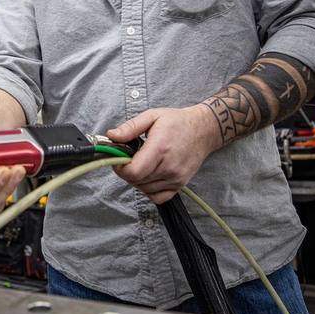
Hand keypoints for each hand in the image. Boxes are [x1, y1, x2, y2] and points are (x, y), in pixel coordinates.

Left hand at [107, 104, 221, 204]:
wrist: (203, 130)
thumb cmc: (177, 122)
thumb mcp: (152, 116)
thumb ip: (130, 127)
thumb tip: (112, 136)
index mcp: (160, 148)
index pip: (133, 171)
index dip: (119, 168)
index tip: (117, 159)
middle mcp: (169, 166)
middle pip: (136, 180)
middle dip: (126, 171)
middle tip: (128, 158)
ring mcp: (176, 178)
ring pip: (144, 189)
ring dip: (136, 179)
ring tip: (140, 163)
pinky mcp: (180, 184)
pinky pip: (157, 197)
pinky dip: (148, 190)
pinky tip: (148, 175)